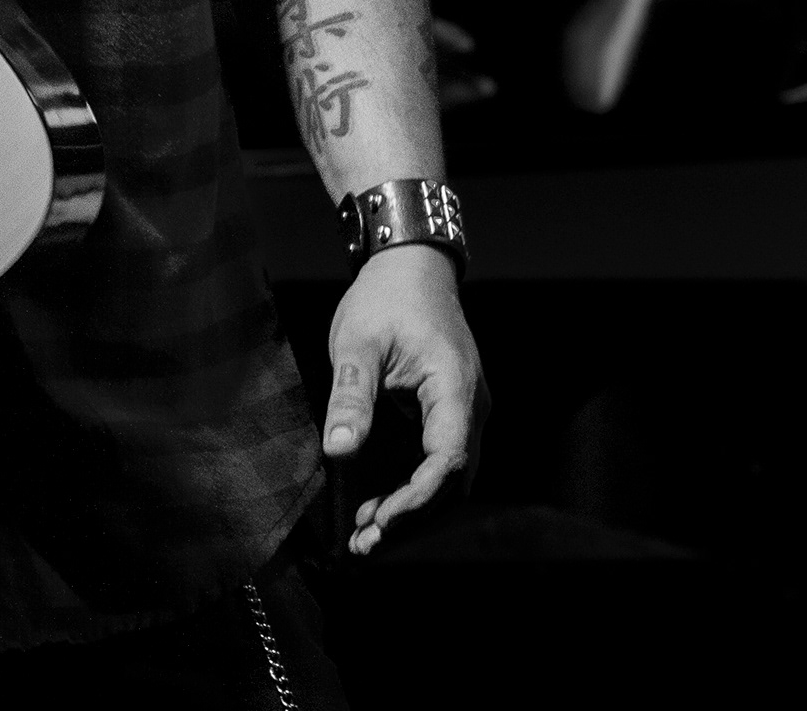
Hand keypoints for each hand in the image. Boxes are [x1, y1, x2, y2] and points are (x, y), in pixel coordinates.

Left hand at [323, 244, 487, 553]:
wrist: (410, 265)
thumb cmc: (385, 298)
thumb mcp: (357, 342)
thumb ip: (351, 397)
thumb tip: (338, 452)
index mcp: (455, 388)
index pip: (448, 459)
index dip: (416, 498)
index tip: (380, 522)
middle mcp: (472, 407)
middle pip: (453, 480)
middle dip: (411, 516)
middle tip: (364, 544)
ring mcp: (465, 411)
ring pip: (448, 477)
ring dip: (412, 507)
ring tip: (365, 535)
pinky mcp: (450, 412)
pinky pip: (439, 460)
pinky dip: (413, 487)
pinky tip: (377, 505)